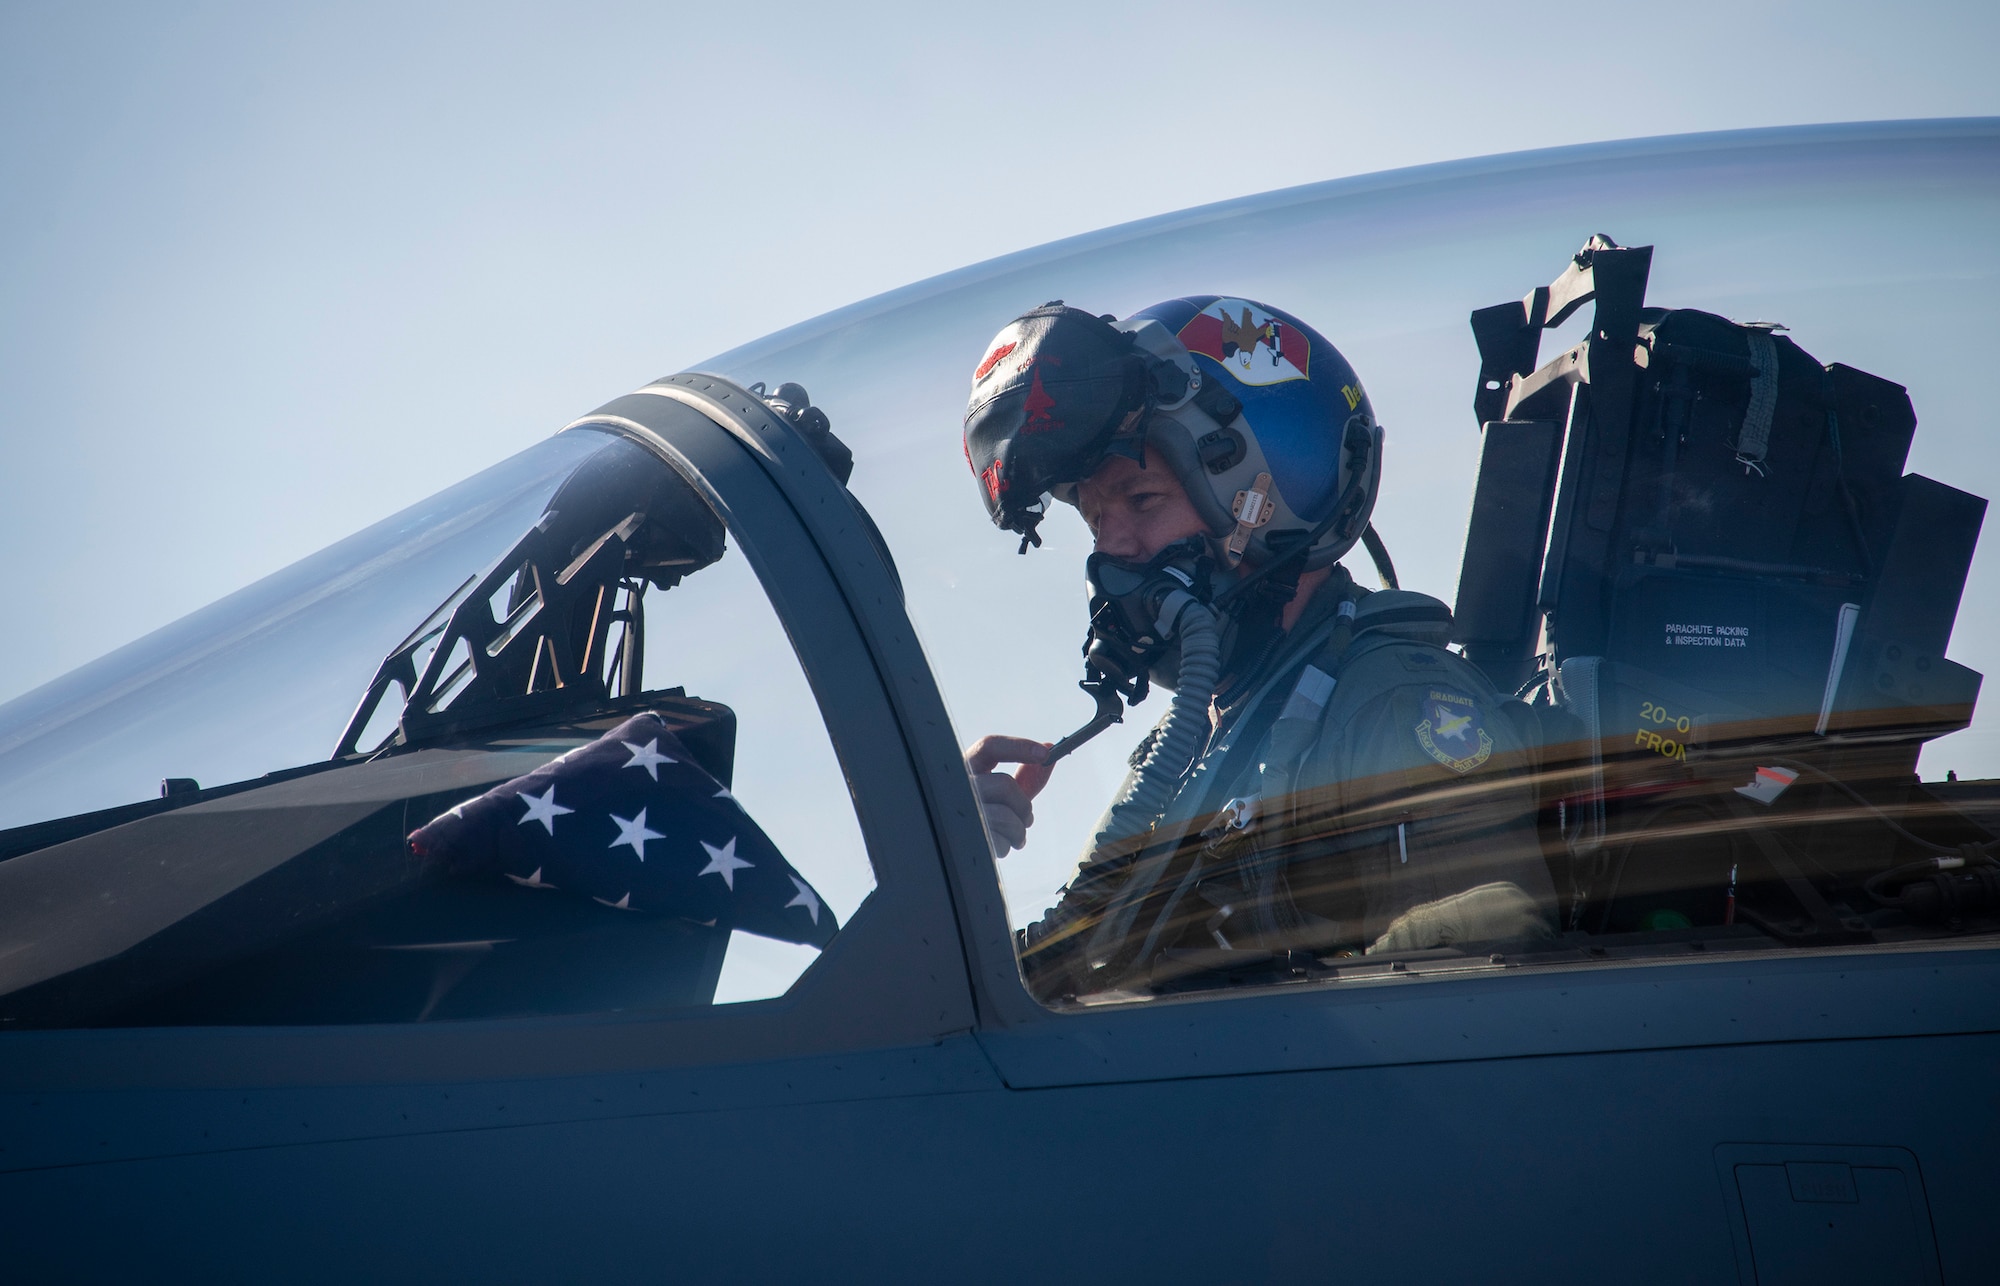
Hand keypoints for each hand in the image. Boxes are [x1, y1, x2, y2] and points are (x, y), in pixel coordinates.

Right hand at [966, 735, 1053, 857]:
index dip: (1018, 746)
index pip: (989, 747)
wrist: (959, 849)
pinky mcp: (963, 839)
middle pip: (1005, 785)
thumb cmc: (984, 818)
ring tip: (1010, 836)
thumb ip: (1025, 777)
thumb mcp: (1003, 795)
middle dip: (1024, 806)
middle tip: (1025, 819)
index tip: (1045, 753)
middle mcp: (957, 786)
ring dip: (1018, 831)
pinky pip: (1000, 842)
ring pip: (1006, 816)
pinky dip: (1006, 847)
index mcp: (966, 769)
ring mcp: (959, 812)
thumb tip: (1050, 751)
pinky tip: (994, 845)